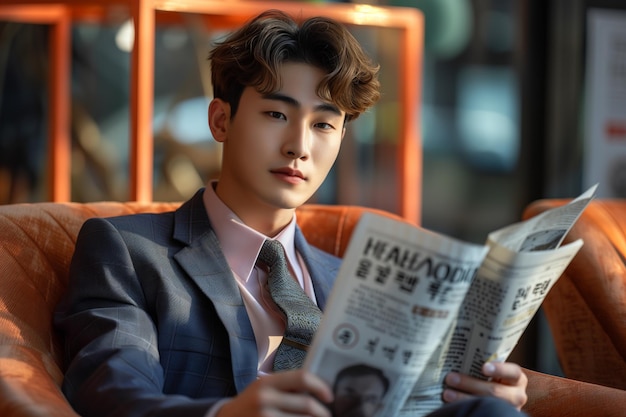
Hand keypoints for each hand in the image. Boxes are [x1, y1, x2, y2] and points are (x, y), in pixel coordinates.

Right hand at [216, 369, 332, 416]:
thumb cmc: (251, 403)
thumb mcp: (264, 388)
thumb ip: (287, 386)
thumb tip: (318, 389)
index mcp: (267, 382)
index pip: (302, 377)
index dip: (320, 386)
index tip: (329, 396)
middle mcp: (265, 399)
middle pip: (307, 404)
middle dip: (322, 413)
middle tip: (326, 416)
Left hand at [442, 362, 527, 409]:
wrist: (503, 400)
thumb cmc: (494, 380)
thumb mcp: (496, 373)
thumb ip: (484, 366)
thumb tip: (457, 357)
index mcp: (516, 379)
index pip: (512, 372)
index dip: (499, 369)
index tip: (483, 367)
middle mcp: (516, 395)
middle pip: (494, 391)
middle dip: (470, 384)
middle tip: (450, 378)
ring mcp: (509, 409)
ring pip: (486, 404)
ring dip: (463, 398)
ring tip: (447, 393)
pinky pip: (482, 413)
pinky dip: (467, 408)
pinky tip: (452, 404)